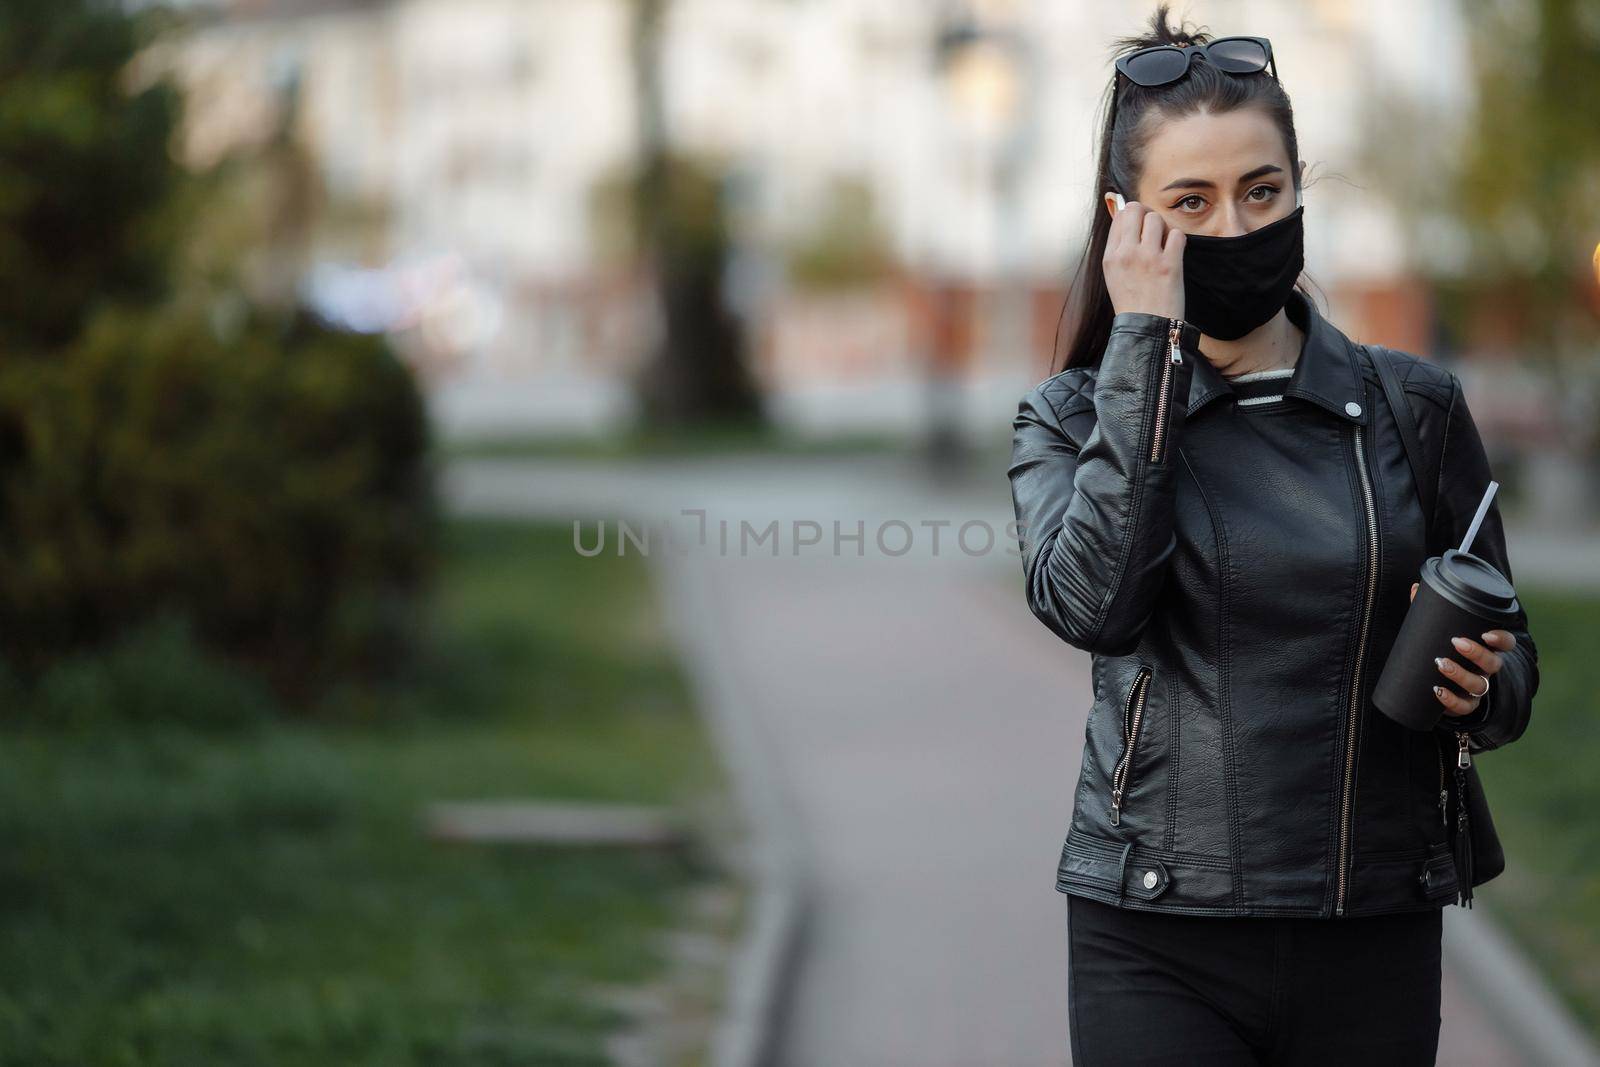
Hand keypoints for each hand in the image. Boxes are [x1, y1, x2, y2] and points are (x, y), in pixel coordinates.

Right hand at [1103, 197, 1185, 320]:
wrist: (1147, 328)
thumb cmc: (1132, 302)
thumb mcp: (1114, 274)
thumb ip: (1118, 247)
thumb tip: (1123, 213)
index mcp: (1110, 257)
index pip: (1120, 217)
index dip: (1132, 217)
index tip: (1139, 227)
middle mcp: (1126, 253)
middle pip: (1136, 209)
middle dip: (1147, 215)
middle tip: (1153, 229)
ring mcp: (1148, 257)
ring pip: (1156, 219)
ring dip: (1163, 227)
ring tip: (1164, 243)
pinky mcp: (1169, 264)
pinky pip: (1176, 234)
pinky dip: (1177, 241)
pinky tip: (1174, 254)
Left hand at [1408, 581, 1514, 716]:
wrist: (1441, 682)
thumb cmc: (1444, 649)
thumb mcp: (1440, 631)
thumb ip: (1431, 610)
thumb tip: (1416, 588)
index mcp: (1487, 649)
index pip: (1506, 643)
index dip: (1501, 639)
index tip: (1486, 633)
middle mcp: (1486, 669)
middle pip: (1493, 664)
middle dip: (1477, 653)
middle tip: (1457, 642)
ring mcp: (1477, 688)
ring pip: (1479, 685)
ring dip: (1461, 675)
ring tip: (1441, 663)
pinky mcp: (1464, 704)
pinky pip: (1464, 708)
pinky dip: (1451, 701)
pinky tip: (1437, 691)